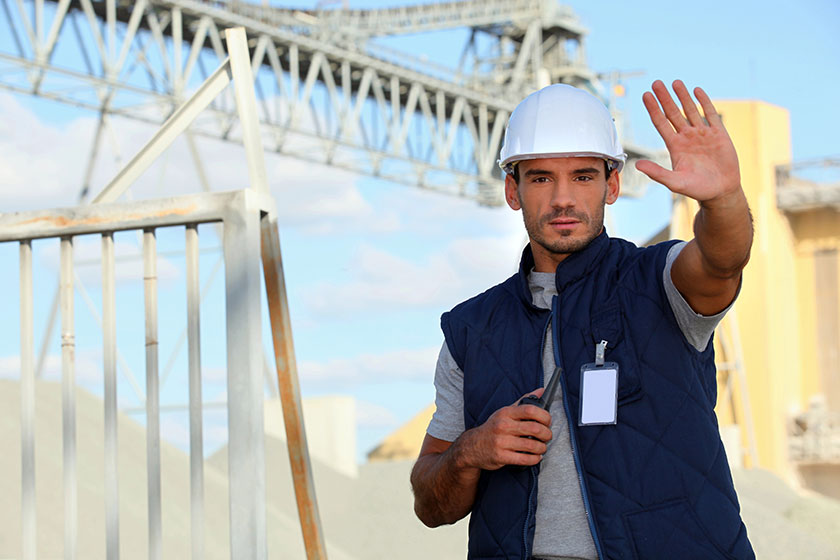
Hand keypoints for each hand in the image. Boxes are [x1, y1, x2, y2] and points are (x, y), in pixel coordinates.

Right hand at [458, 388, 552, 469]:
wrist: (472, 446)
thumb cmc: (493, 428)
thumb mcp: (505, 412)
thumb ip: (524, 401)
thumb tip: (541, 391)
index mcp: (506, 413)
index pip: (530, 410)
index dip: (544, 416)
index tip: (547, 421)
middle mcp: (503, 426)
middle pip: (534, 428)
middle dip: (547, 434)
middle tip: (547, 436)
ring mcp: (501, 442)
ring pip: (532, 445)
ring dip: (542, 448)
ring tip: (542, 447)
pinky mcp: (501, 456)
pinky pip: (524, 459)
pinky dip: (535, 459)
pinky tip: (535, 457)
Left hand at [635, 80, 741, 206]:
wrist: (721, 191)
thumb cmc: (696, 189)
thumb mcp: (675, 182)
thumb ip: (657, 173)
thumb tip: (637, 165)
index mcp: (675, 146)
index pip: (661, 123)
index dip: (654, 109)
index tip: (645, 95)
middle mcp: (686, 137)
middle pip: (673, 113)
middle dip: (665, 98)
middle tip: (656, 83)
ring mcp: (702, 134)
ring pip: (691, 110)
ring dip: (683, 96)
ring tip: (675, 82)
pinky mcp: (719, 134)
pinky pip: (710, 114)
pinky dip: (704, 102)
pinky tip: (697, 91)